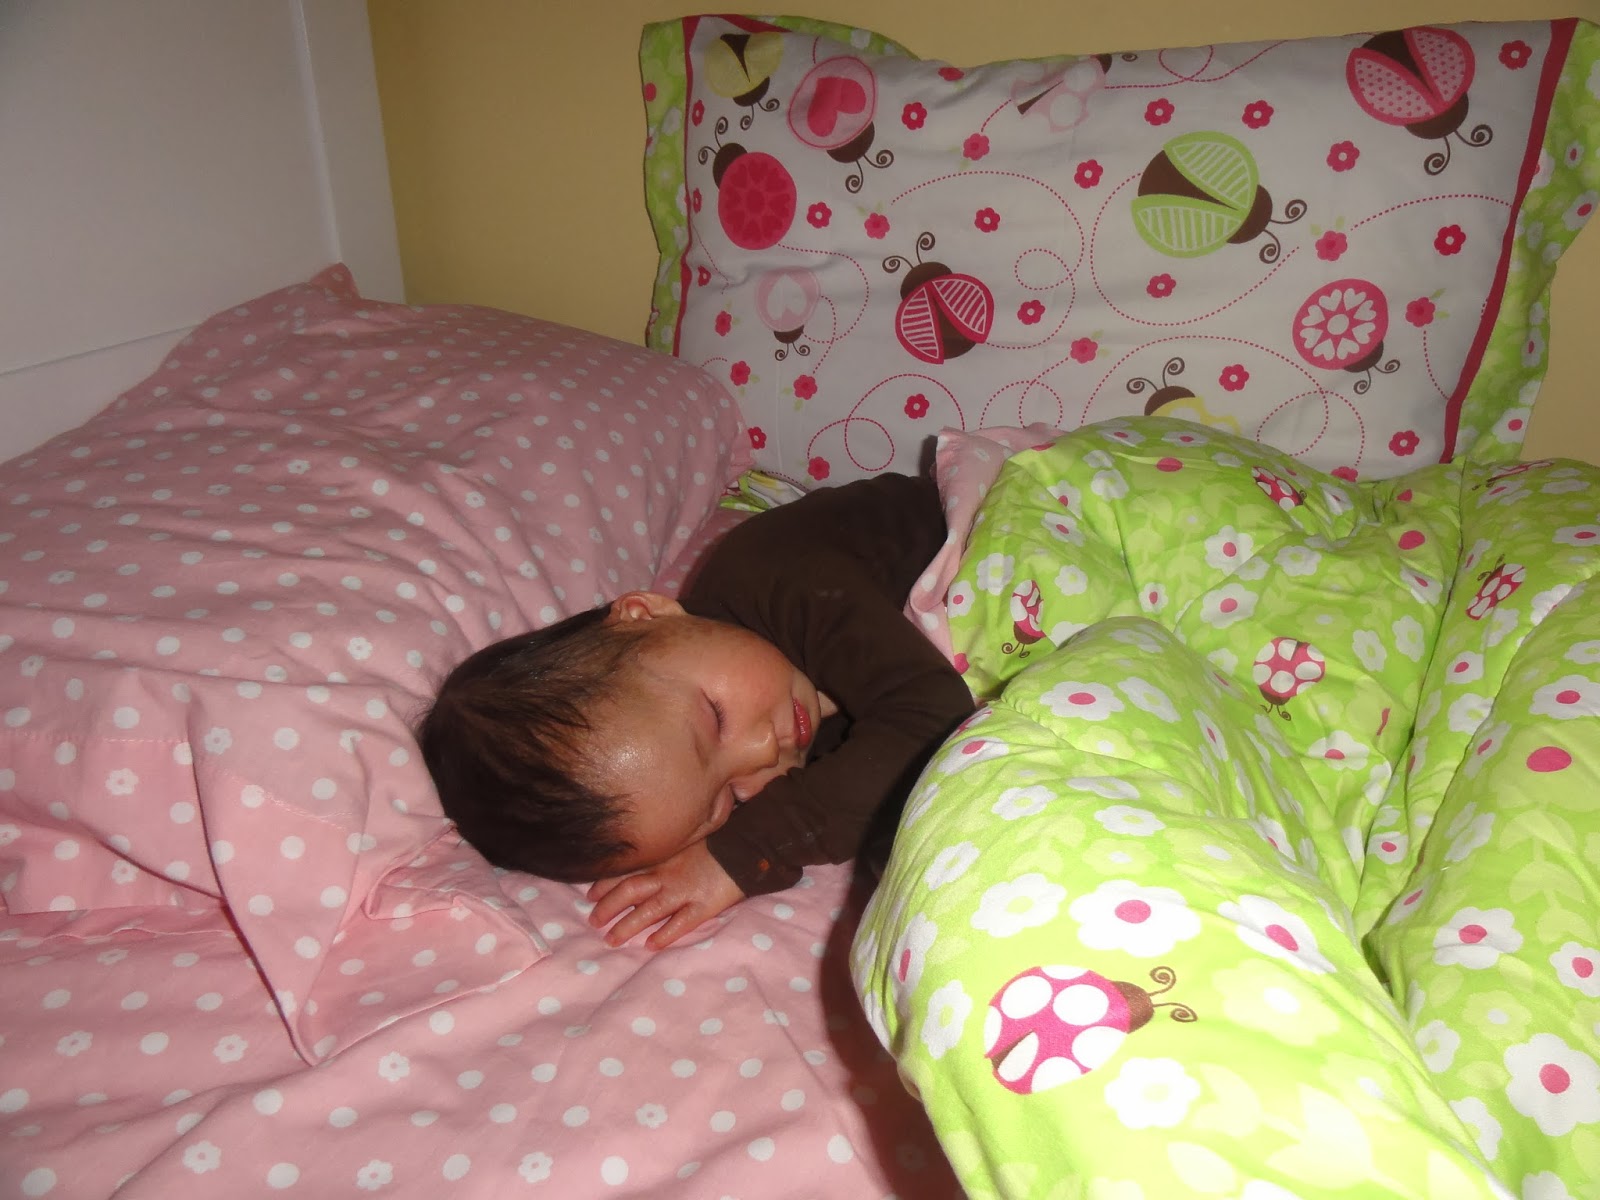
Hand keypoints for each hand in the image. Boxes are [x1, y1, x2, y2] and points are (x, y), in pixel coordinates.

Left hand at [585, 841, 744, 949]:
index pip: (626, 871)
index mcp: (663, 858)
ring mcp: (685, 891)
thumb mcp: (686, 840)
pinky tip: (651, 946)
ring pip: (649, 910)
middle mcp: (668, 875)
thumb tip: (644, 859)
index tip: (590, 894)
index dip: (605, 884)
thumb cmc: (716, 843)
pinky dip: (665, 934)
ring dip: (627, 926)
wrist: (747, 848)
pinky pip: (681, 923)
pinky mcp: (703, 906)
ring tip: (611, 940)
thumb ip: (666, 852)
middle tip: (593, 922)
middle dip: (609, 907)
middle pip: (630, 890)